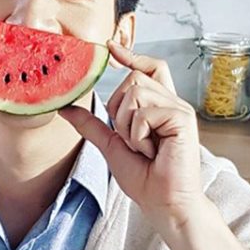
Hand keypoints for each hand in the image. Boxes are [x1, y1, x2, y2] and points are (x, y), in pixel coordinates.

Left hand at [60, 40, 202, 226]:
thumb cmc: (144, 177)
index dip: (131, 55)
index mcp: (158, 105)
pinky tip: (150, 151)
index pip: (149, 67)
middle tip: (131, 138)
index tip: (110, 47)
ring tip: (141, 146)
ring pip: (135, 91)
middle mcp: (171, 102)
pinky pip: (144, 112)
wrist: (162, 202)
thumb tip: (66, 108)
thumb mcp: (111, 144)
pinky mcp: (182, 118)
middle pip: (133, 78)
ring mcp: (178, 108)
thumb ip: (92, 124)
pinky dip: (138, 135)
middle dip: (119, 109)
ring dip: (127, 124)